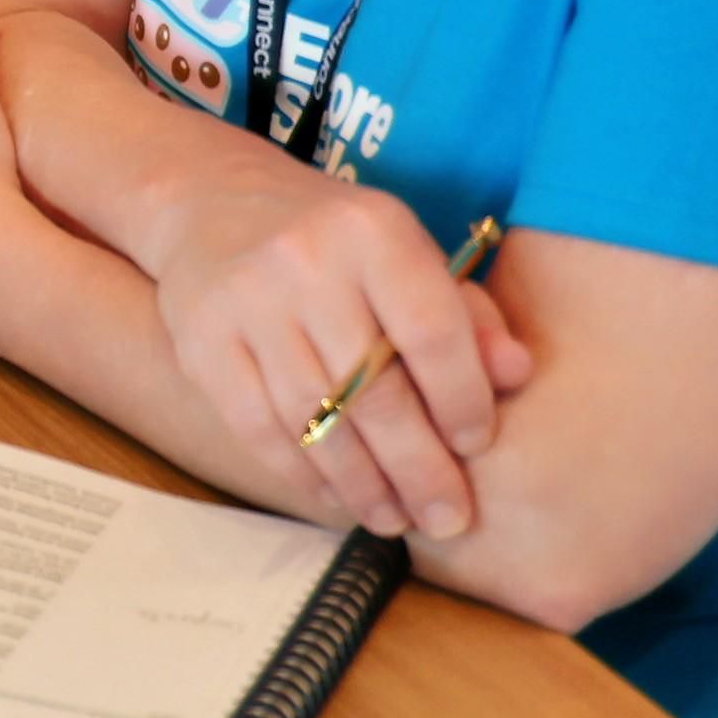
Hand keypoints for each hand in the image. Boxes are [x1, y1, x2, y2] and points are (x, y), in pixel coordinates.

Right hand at [146, 159, 535, 539]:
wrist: (212, 199)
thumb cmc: (333, 239)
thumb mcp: (405, 250)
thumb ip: (466, 313)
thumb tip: (517, 374)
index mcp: (372, 231)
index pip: (432, 333)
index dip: (461, 400)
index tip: (476, 446)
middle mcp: (305, 261)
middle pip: (372, 389)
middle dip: (418, 468)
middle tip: (448, 518)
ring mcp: (244, 302)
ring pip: (314, 419)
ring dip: (361, 483)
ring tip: (393, 518)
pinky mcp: (200, 340)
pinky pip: (257, 425)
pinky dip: (300, 472)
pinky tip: (333, 494)